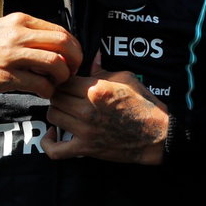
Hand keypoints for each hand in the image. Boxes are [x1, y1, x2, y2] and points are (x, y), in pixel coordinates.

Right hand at [0, 13, 81, 98]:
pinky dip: (48, 91)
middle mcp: (18, 35)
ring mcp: (12, 56)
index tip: (74, 59)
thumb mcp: (4, 29)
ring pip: (55, 64)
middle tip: (72, 72)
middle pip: (63, 45)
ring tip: (57, 83)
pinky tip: (44, 92)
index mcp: (20, 21)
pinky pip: (40, 84)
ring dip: (63, 77)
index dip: (74, 47)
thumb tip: (57, 45)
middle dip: (75, 61)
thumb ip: (28, 33)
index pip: (60, 31)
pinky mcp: (7, 76)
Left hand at [43, 54, 170, 163]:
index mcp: (96, 89)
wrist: (157, 135)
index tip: (69, 83)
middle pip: (55, 97)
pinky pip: (56, 150)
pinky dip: (48, 143)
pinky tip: (52, 134)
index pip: (64, 80)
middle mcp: (87, 109)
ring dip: (56, 112)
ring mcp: (85, 130)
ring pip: (52, 116)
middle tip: (66, 96)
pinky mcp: (86, 148)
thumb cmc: (144, 105)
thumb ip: (103, 69)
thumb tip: (92, 55)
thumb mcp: (127, 79)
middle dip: (59, 94)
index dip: (64, 80)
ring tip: (64, 111)